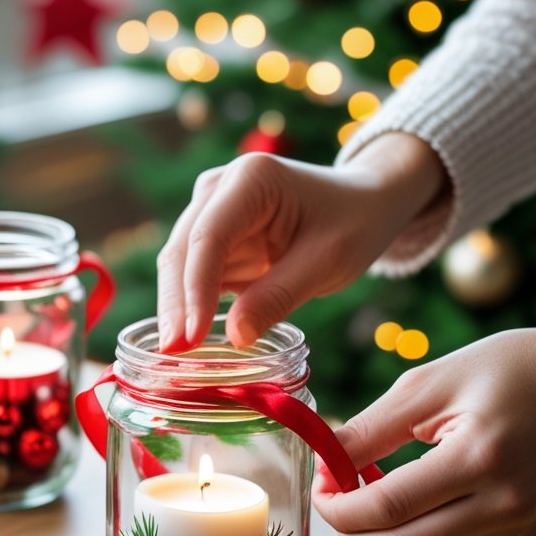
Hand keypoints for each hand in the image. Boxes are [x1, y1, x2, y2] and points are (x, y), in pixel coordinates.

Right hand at [156, 136, 446, 350]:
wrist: (363, 202)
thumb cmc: (353, 222)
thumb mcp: (328, 261)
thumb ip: (279, 296)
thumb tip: (234, 337)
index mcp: (252, 179)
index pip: (209, 238)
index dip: (195, 290)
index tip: (190, 338)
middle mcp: (220, 187)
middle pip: (183, 250)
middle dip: (176, 304)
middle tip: (172, 355)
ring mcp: (212, 209)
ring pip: (180, 265)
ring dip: (177, 309)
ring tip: (175, 356)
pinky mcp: (215, 236)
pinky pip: (194, 275)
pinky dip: (192, 306)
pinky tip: (190, 341)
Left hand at [313, 330, 535, 535]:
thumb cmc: (502, 368)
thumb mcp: (428, 385)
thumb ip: (369, 430)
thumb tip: (323, 467)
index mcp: (481, 458)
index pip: (389, 508)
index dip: (338, 505)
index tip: (320, 484)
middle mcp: (506, 504)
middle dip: (350, 534)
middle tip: (334, 500)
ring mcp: (517, 525)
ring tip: (369, 498)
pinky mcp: (520, 533)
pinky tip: (408, 501)